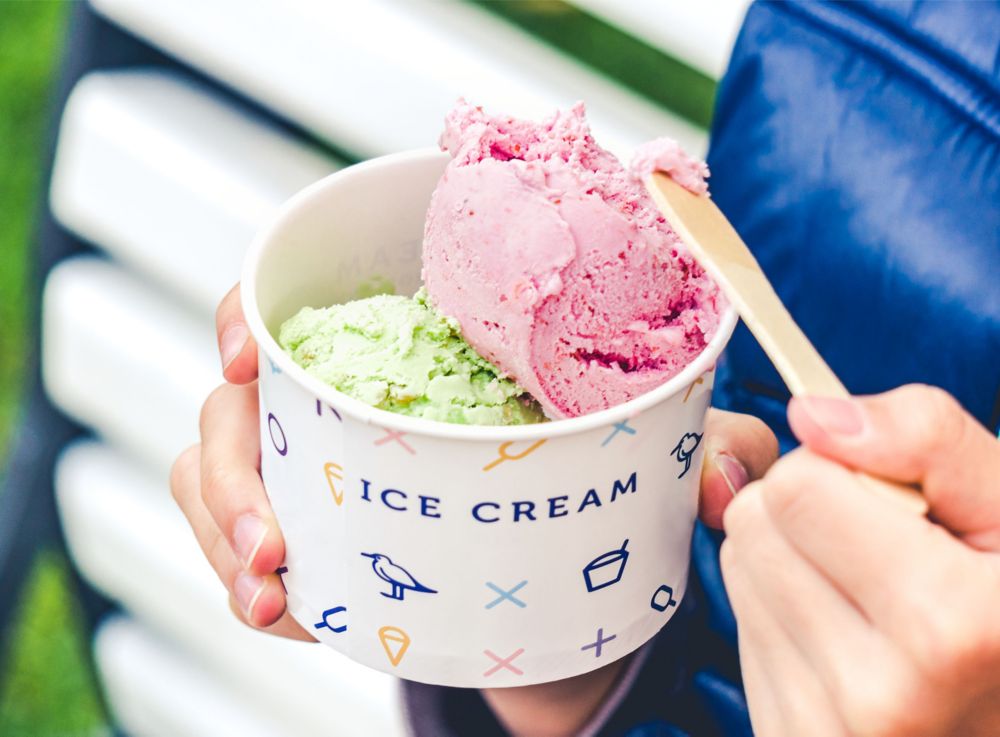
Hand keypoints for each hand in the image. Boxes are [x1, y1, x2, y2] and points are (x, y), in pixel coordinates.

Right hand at [170, 283, 778, 736]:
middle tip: (268, 545)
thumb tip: (727, 472)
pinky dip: (248, 584)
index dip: (249, 312)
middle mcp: (351, 398)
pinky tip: (288, 614)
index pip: (300, 300)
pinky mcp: (321, 537)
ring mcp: (324, 468)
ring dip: (224, 537)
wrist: (576, 601)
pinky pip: (242, 546)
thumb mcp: (663, 467)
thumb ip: (714, 456)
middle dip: (230, 470)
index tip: (246, 353)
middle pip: (239, 402)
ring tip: (272, 599)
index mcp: (417, 345)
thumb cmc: (607, 500)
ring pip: (221, 475)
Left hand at [722, 385, 999, 736]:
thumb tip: (811, 415)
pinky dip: (784, 613)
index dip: (843, 469)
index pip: (796, 485)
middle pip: (753, 520)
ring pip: (740, 567)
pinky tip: (849, 636)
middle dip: (809, 510)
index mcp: (951, 625)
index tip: (901, 502)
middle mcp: (882, 696)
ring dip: (793, 560)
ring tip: (871, 593)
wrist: (997, 715)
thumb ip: (926, 437)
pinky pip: (741, 625)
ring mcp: (825, 729)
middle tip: (884, 547)